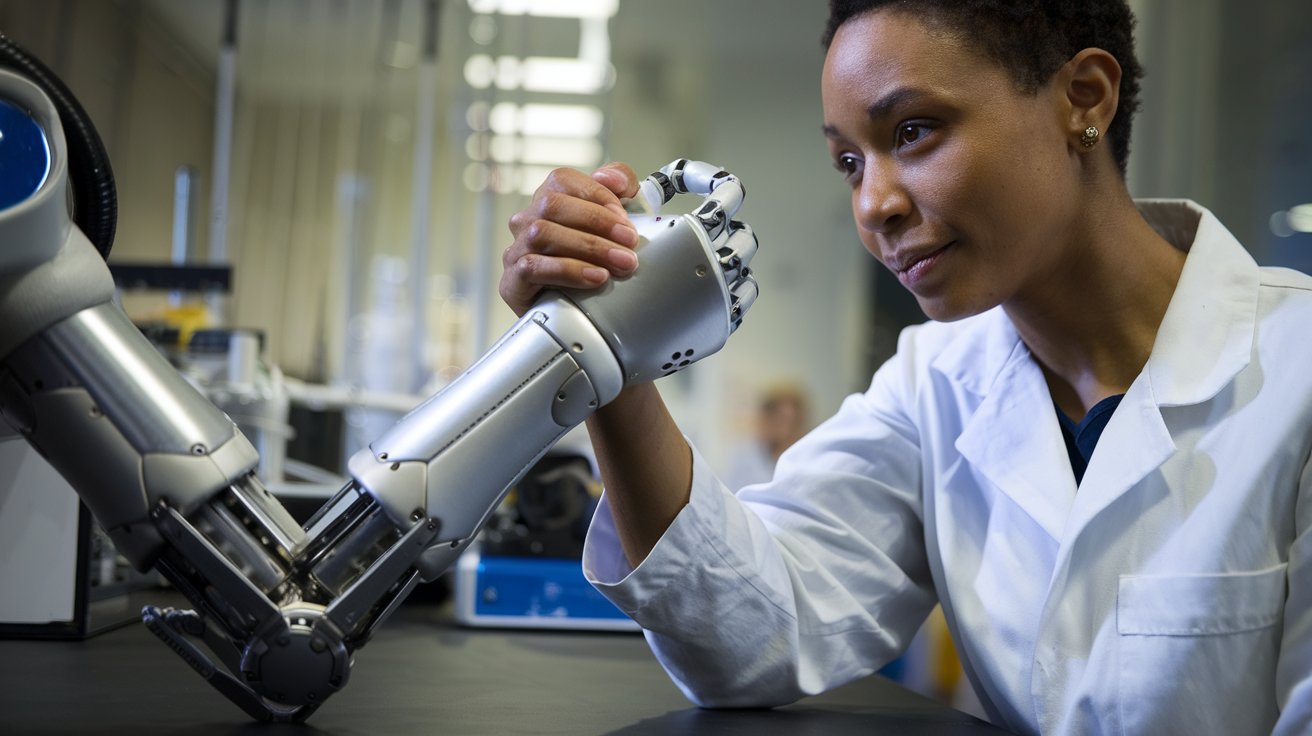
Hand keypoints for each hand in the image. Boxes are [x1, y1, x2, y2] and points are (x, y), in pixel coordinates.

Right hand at [501, 162, 641, 315]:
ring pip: (542, 234)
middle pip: (552, 205)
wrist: (573, 314)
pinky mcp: (512, 281)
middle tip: (630, 244)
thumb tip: (612, 178)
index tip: (625, 218)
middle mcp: (527, 221)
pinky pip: (532, 267)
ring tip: (620, 263)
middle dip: (598, 223)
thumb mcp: (615, 220)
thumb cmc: (593, 263)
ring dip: (588, 248)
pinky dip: (569, 270)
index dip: (596, 194)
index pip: (562, 179)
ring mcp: (516, 250)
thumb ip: (620, 186)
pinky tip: (595, 278)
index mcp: (547, 200)